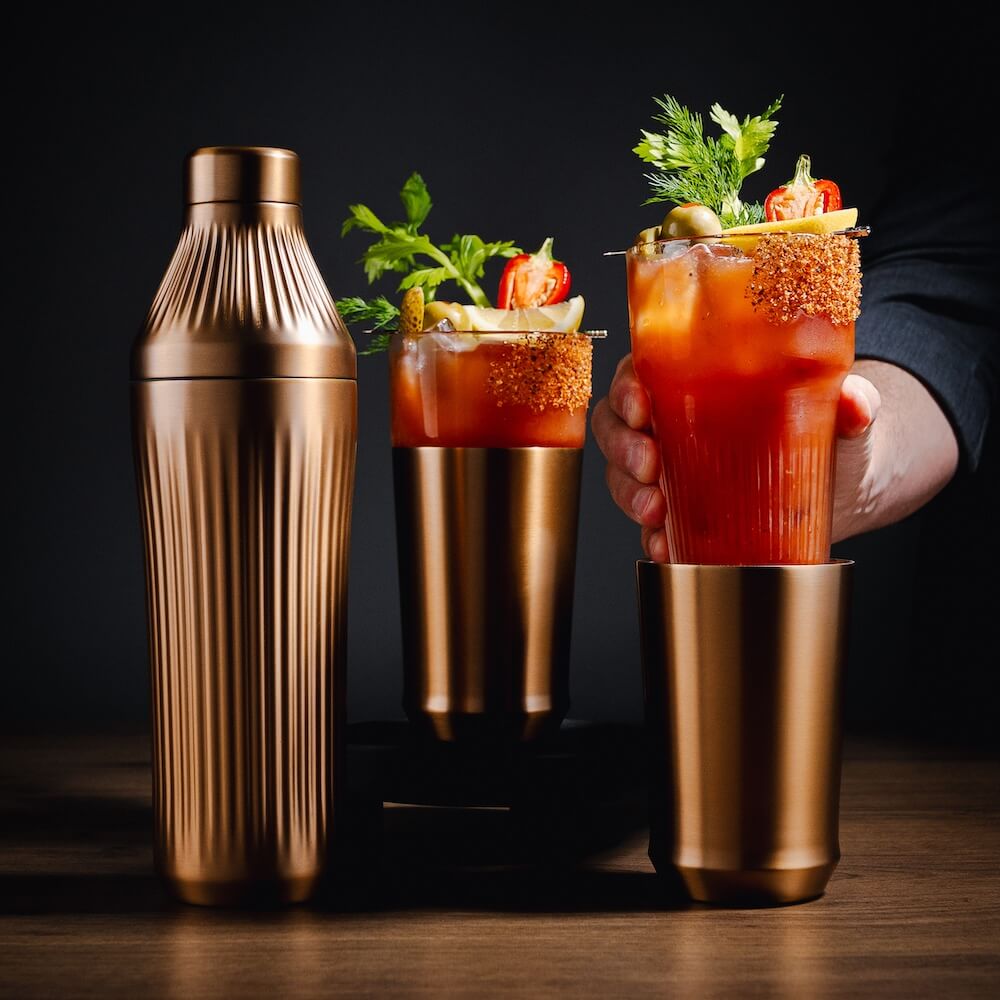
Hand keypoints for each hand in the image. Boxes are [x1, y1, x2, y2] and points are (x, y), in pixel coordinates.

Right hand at [591, 355, 881, 560]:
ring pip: (621, 475)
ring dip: (628, 493)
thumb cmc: (829, 433)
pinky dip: (650, 537)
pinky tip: (664, 546)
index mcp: (695, 379)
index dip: (627, 386)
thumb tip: (856, 402)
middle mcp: (672, 422)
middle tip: (649, 465)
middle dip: (623, 447)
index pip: (640, 371)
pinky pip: (649, 525)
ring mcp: (671, 470)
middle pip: (617, 425)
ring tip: (655, 511)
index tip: (641, 405)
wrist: (841, 487)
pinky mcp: (681, 513)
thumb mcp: (842, 410)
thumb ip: (852, 401)